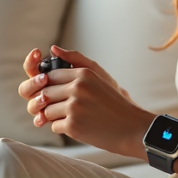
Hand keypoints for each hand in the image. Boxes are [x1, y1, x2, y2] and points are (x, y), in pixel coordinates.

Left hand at [17, 45, 153, 158]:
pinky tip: (78, 126)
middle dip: (49, 103)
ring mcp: (74, 107)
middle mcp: (77, 88)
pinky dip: (62, 128)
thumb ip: (75, 60)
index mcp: (83, 74)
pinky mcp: (73, 126)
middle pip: (45, 93)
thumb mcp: (98, 75)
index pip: (50, 76)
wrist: (131, 128)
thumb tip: (52, 48)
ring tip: (73, 117)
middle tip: (63, 108)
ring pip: (46, 111)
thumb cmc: (114, 101)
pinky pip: (54, 126)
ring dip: (55, 117)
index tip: (56, 93)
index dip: (49, 86)